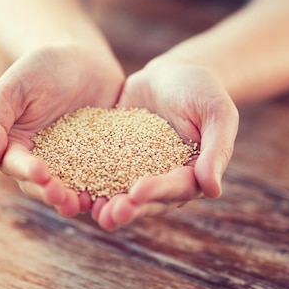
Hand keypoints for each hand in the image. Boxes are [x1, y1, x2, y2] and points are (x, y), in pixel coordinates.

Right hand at [0, 45, 123, 216]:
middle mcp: (42, 160)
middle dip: (52, 193)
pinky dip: (105, 188)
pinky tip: (114, 194)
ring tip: (86, 205)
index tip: (40, 174)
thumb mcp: (14, 86)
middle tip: (64, 198)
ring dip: (76, 200)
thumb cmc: (41, 67)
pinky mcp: (99, 159)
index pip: (16, 164)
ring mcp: (72, 162)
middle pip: (43, 185)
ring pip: (71, 188)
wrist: (83, 57)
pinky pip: (101, 177)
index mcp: (16, 145)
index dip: (27, 172)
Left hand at [92, 59, 237, 230]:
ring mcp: (138, 170)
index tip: (138, 192)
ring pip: (122, 193)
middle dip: (128, 208)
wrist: (173, 73)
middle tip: (109, 214)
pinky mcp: (116, 157)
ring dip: (107, 204)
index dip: (157, 191)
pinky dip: (88, 180)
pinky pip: (102, 171)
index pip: (176, 188)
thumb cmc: (203, 90)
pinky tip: (71, 185)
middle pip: (147, 201)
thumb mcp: (217, 113)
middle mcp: (164, 179)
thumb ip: (216, 149)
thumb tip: (213, 189)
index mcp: (192, 174)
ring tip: (89, 209)